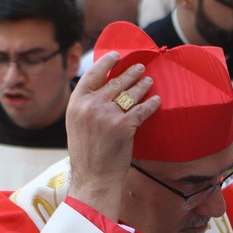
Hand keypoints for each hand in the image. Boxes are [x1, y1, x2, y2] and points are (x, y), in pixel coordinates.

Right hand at [64, 52, 159, 219]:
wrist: (93, 176)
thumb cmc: (85, 152)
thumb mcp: (76, 123)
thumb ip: (86, 105)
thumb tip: (102, 88)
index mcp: (76, 103)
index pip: (92, 75)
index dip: (106, 63)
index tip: (116, 56)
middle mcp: (91, 106)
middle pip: (115, 82)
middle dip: (130, 73)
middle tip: (140, 68)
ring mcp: (108, 115)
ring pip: (130, 93)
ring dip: (142, 85)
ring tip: (149, 80)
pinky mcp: (124, 126)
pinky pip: (142, 110)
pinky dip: (151, 104)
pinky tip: (156, 101)